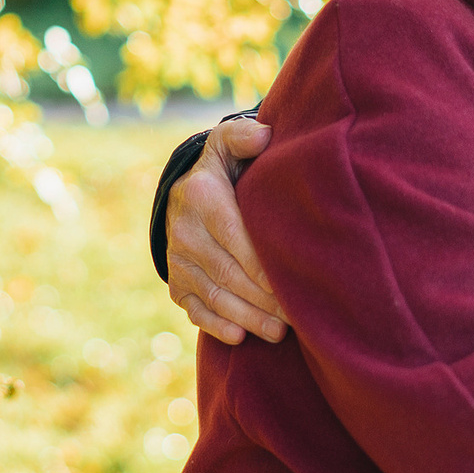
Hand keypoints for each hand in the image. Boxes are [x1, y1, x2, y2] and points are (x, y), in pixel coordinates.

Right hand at [166, 117, 287, 343]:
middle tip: (298, 315)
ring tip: (280, 331)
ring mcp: (178, 261)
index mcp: (202, 198)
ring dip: (247, 317)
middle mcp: (184, 232)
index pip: (238, 239)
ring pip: (215, 296)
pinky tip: (240, 337)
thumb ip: (244, 137)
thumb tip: (266, 136)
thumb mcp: (227, 146)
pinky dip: (215, 325)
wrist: (183, 195)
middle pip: (229, 274)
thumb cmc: (223, 172)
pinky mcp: (175, 284)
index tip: (297, 282)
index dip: (266, 266)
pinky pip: (194, 310)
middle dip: (264, 298)